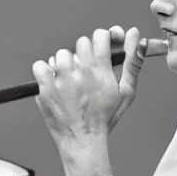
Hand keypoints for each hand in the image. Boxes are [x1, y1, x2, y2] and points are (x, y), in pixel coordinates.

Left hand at [32, 26, 150, 144]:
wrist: (83, 140)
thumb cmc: (104, 118)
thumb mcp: (126, 92)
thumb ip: (133, 62)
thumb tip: (136, 35)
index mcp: (102, 73)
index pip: (101, 37)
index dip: (103, 37)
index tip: (101, 43)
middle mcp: (82, 74)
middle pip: (81, 43)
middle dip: (84, 53)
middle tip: (85, 68)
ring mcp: (61, 80)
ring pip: (61, 54)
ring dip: (65, 64)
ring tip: (70, 80)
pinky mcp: (45, 88)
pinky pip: (40, 65)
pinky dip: (44, 72)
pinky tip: (53, 82)